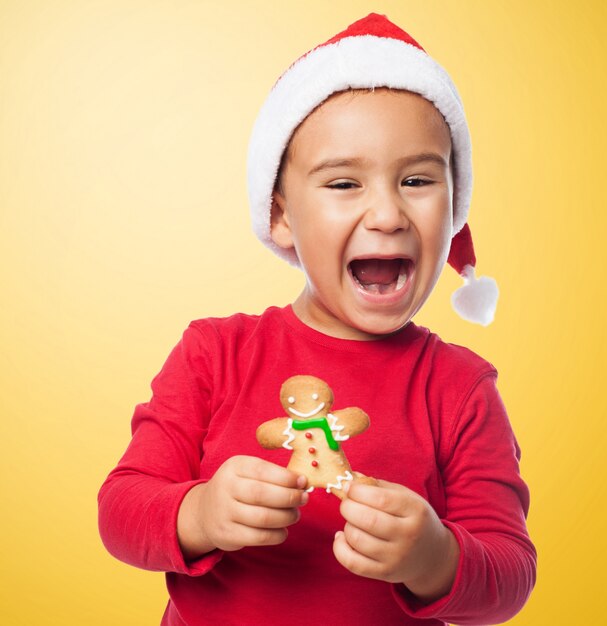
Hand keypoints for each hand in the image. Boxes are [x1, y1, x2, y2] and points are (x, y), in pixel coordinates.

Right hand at [177, 456, 307, 558]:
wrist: (204, 511)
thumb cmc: (237, 488)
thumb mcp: (248, 472)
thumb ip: (273, 475)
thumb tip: (302, 483)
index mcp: (234, 466)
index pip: (263, 470)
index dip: (287, 478)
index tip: (303, 482)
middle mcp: (225, 487)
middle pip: (263, 494)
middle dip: (289, 498)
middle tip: (303, 499)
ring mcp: (224, 512)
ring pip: (263, 517)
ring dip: (286, 517)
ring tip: (295, 514)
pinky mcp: (226, 534)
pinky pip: (259, 537)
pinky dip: (277, 535)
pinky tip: (283, 530)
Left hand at [333, 479, 459, 601]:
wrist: (433, 555)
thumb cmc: (413, 518)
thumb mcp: (406, 496)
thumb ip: (378, 486)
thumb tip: (350, 480)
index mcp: (415, 510)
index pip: (381, 499)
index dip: (358, 491)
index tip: (349, 487)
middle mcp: (408, 535)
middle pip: (367, 519)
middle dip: (348, 507)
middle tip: (347, 503)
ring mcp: (396, 557)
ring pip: (357, 539)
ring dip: (347, 525)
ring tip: (353, 521)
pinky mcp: (385, 573)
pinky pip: (353, 563)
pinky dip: (340, 548)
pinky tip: (342, 537)